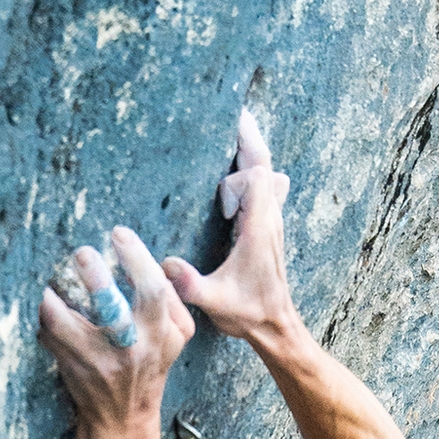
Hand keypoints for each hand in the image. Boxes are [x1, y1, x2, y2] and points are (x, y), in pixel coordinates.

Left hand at [39, 226, 193, 431]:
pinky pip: (50, 336)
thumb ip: (172, 298)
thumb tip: (156, 260)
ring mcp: (100, 362)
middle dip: (95, 277)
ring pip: (68, 326)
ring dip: (53, 298)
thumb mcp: (176, 336)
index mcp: (163, 334)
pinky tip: (41, 296)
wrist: (124, 416)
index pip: (154, 290)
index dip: (136, 258)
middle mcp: (134, 348)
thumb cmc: (150, 362)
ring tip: (48, 277)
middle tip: (82, 252)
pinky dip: (43, 314)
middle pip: (114, 309)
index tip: (118, 233)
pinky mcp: (74, 369)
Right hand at [163, 109, 293, 341]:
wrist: (275, 326)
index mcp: (259, 228)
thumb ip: (190, 284)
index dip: (235, 182)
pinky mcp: (269, 227)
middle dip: (250, 139)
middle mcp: (270, 218)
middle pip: (265, 164)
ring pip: (268, 173)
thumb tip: (163, 266)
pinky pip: (265, 186)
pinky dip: (253, 171)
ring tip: (233, 134)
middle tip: (236, 112)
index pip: (255, 179)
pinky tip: (235, 169)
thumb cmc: (247, 314)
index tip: (220, 206)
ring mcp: (272, 221)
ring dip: (252, 154)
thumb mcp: (215, 302)